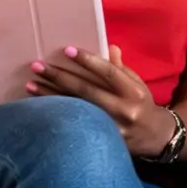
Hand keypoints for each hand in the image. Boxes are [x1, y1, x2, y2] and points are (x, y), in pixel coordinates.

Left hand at [27, 44, 172, 158]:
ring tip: (30, 84)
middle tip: (38, 66)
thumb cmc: (143, 104)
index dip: (88, 61)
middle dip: (59, 77)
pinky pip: (75, 125)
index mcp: (133, 91)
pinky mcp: (100, 141)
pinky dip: (57, 114)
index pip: (108, 73)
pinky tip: (40, 107)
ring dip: (50, 96)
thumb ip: (121, 69)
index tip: (67, 50)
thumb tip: (109, 47)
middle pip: (86, 91)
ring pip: (76, 109)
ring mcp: (110, 128)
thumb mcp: (137, 84)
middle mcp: (122, 109)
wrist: (155, 137)